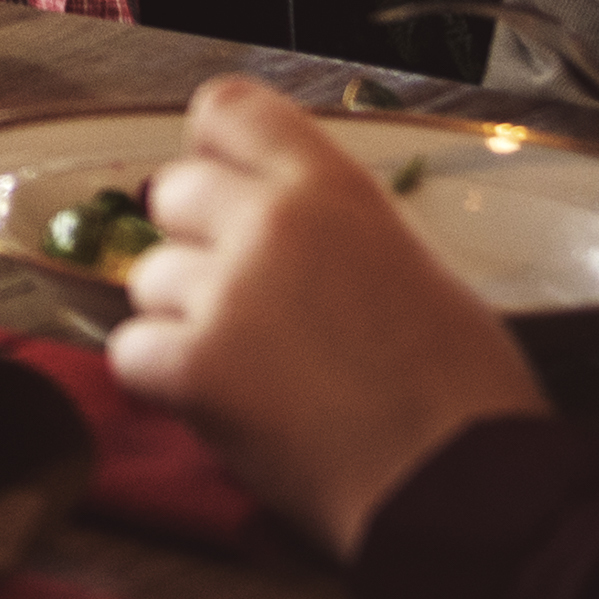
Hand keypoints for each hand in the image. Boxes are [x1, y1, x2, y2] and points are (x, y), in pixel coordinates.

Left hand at [105, 76, 548, 556]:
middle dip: (198, 243)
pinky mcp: (195, 368)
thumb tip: (276, 223)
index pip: (228, 110)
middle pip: (173, 192)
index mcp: (333, 189)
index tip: (222, 181)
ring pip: (147, 278)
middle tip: (249, 302)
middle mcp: (270, 224)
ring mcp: (227, 294)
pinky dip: (165, 381)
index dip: (215, 149)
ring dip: (183, 319)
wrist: (468, 487)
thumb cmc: (463, 390)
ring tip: (257, 369)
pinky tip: (224, 404)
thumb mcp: (410, 264)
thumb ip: (330, 228)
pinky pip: (130, 351)